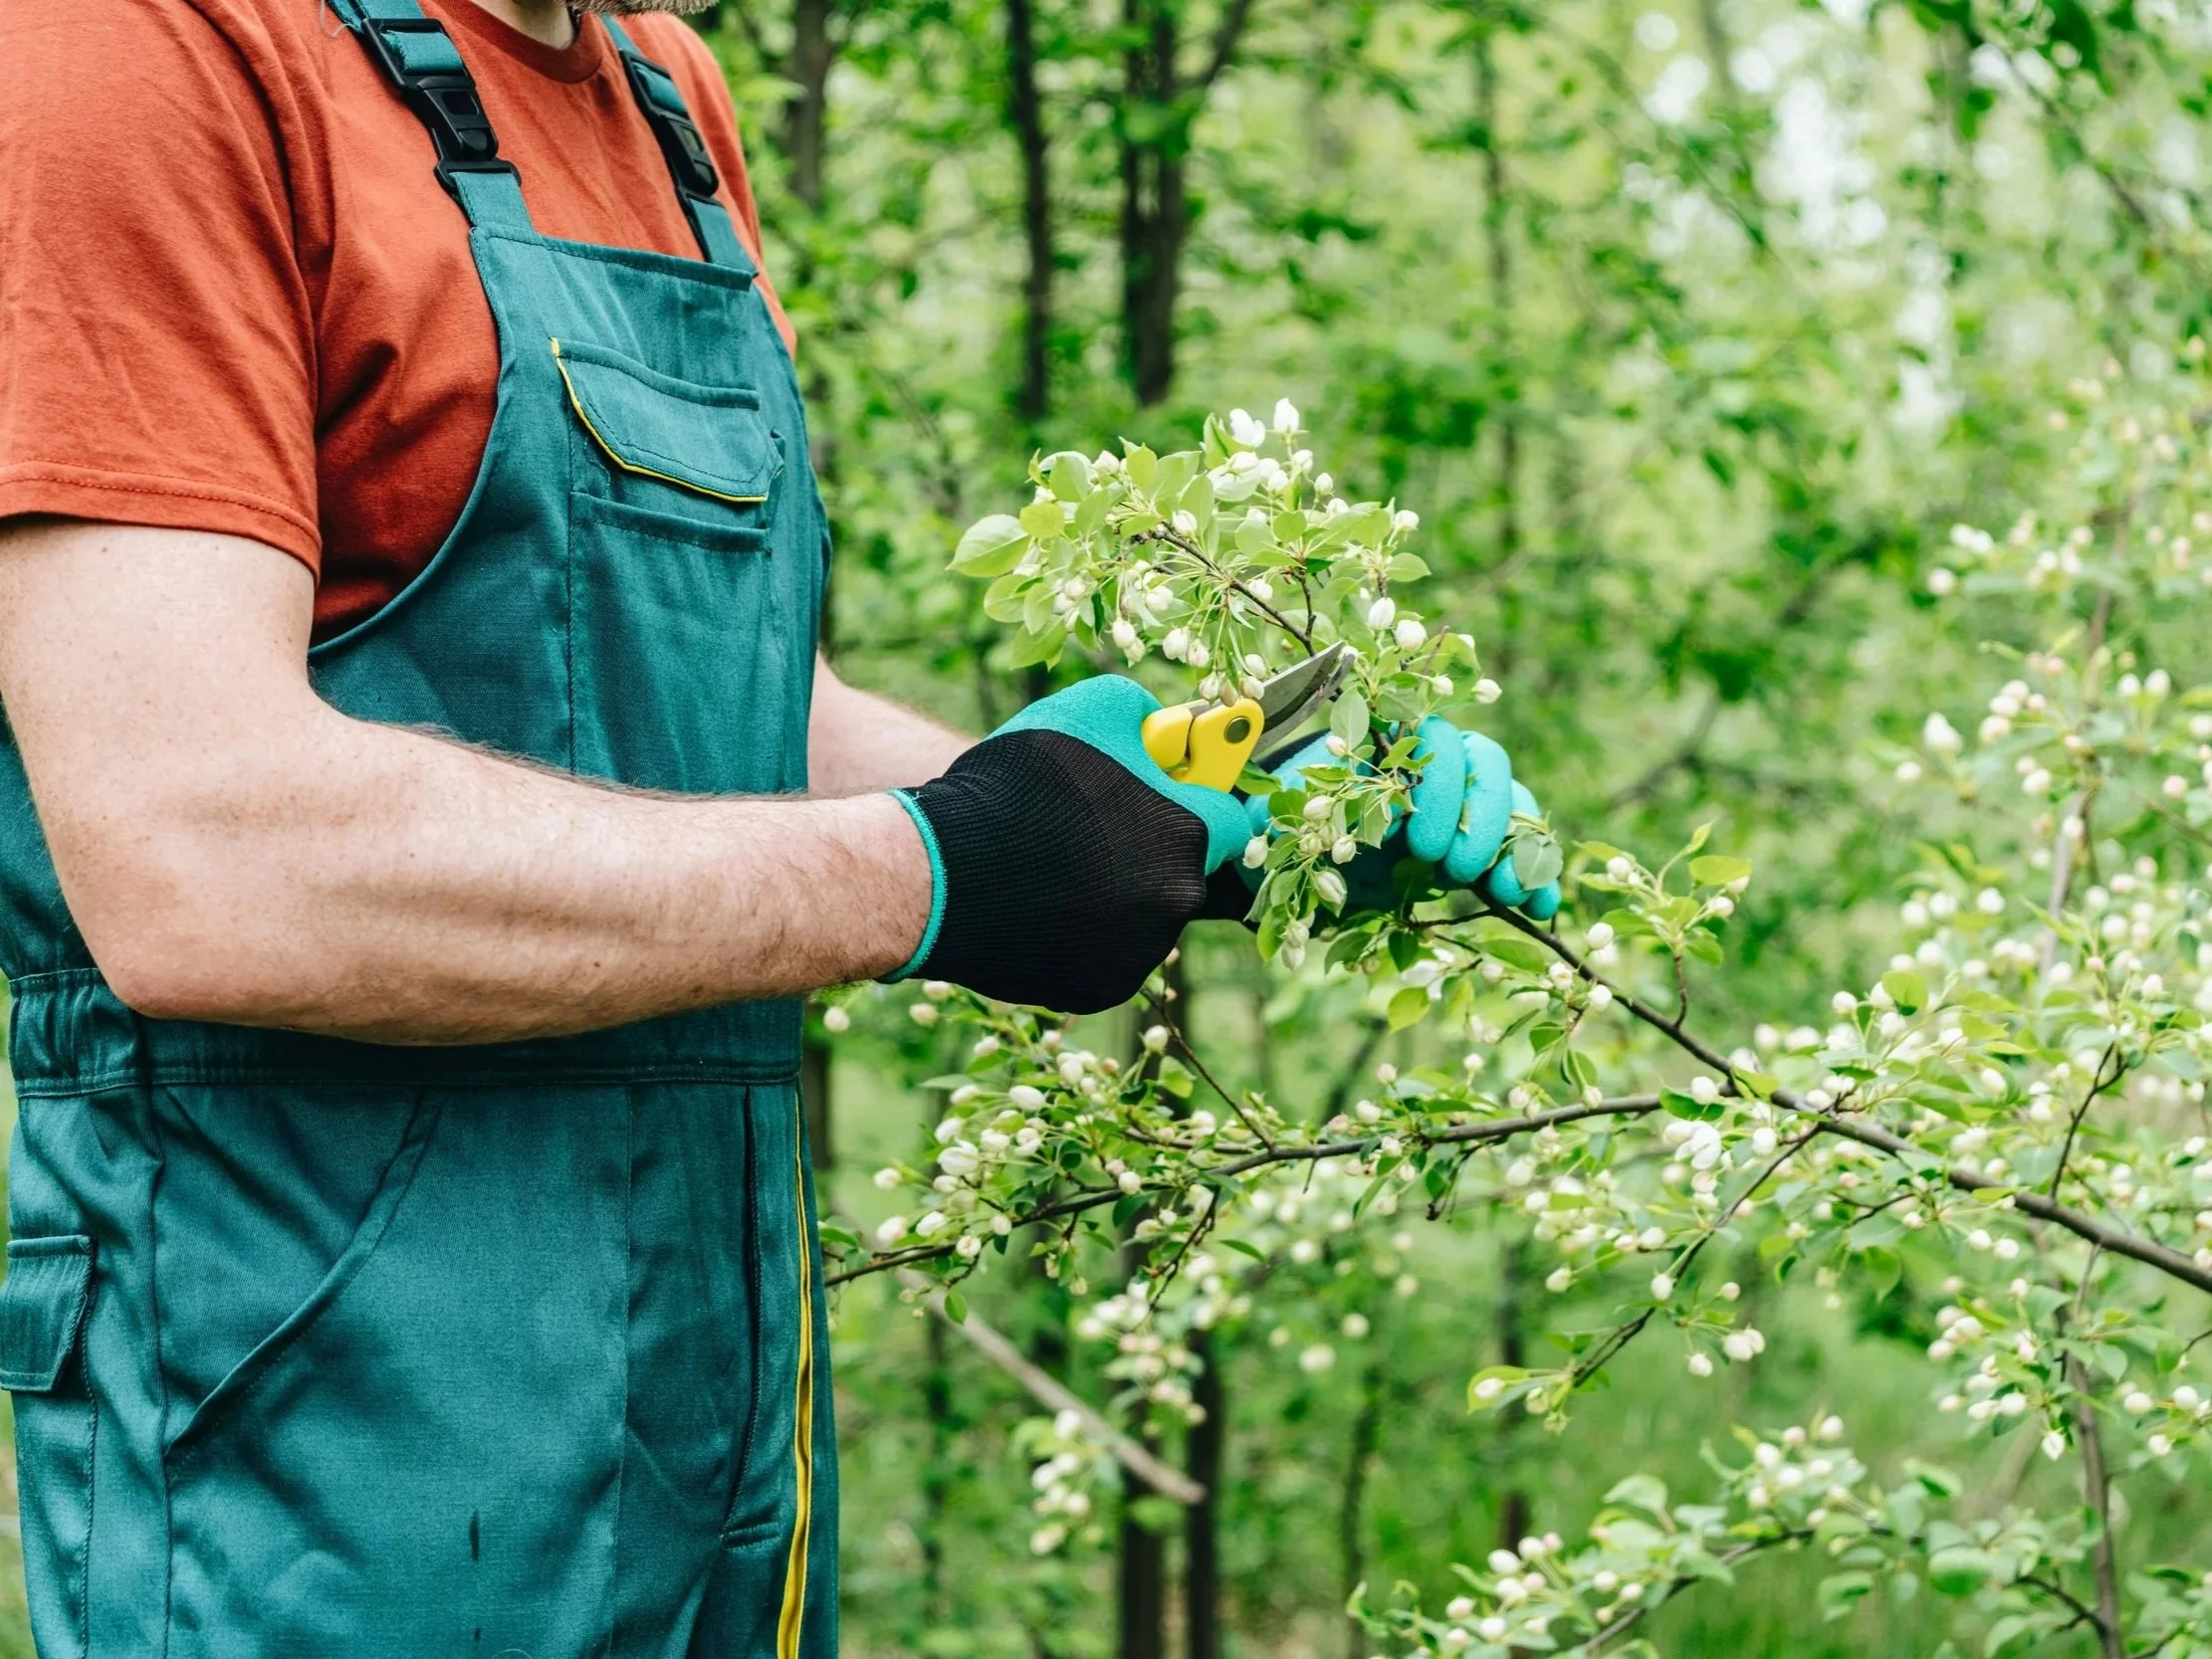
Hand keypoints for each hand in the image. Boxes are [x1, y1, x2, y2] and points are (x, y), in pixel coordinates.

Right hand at [888, 677, 1252, 1013]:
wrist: (941, 873)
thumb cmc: (1016, 785)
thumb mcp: (1086, 711)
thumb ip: (1143, 714)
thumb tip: (1167, 727)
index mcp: (1188, 833)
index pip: (1232, 819)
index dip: (1201, 800)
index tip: (1173, 792)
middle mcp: (1178, 900)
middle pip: (1186, 871)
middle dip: (1152, 849)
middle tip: (1094, 830)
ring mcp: (1141, 952)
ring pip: (1146, 916)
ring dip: (1117, 893)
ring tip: (1054, 868)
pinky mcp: (1102, 988)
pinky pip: (1108, 954)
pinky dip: (1084, 934)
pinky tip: (1041, 907)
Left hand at [1250, 714, 1560, 919]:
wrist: (1298, 864)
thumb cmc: (1290, 827)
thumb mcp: (1284, 816)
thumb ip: (1289, 807)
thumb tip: (1283, 814)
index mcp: (1389, 746)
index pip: (1436, 737)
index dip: (1439, 784)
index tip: (1417, 840)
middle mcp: (1434, 768)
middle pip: (1486, 765)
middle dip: (1481, 817)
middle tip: (1455, 870)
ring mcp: (1462, 806)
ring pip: (1512, 804)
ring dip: (1519, 847)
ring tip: (1509, 892)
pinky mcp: (1477, 847)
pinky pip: (1520, 851)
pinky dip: (1535, 879)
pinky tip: (1541, 912)